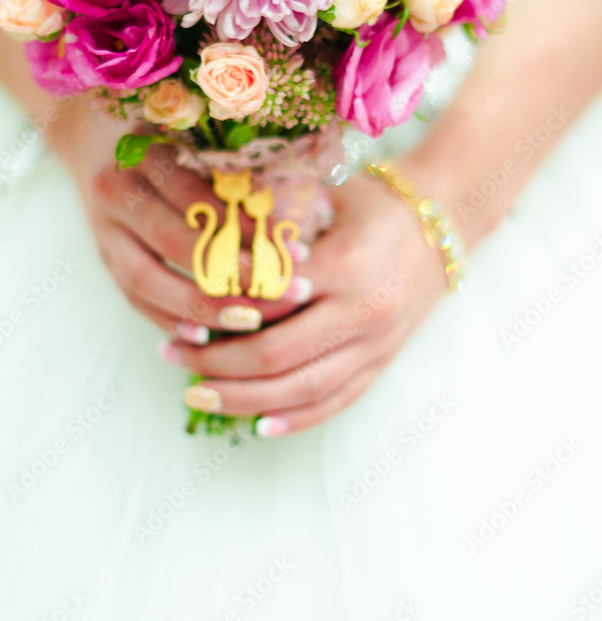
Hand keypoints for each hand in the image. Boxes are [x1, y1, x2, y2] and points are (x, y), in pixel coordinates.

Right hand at [46, 98, 304, 336]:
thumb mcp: (190, 129)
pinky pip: (132, 296)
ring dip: (204, 306)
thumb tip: (301, 202)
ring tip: (254, 321)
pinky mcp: (102, 255)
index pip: (203, 200)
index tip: (297, 249)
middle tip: (288, 291)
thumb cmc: (159, 126)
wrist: (86, 130)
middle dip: (237, 275)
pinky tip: (204, 336)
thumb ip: (230, 161)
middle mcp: (116, 192)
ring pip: (149, 280)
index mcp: (143, 153)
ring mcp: (103, 229)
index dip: (250, 229)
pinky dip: (167, 318)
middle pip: (177, 245)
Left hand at [160, 170, 449, 434]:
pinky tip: (260, 424)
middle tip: (173, 358)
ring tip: (199, 396)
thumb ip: (276, 223)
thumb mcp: (325, 195)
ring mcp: (378, 343)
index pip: (267, 303)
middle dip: (218, 365)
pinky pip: (338, 400)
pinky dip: (297, 418)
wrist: (445, 220)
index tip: (177, 316)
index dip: (217, 314)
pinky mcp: (384, 360)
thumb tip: (211, 247)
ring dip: (245, 400)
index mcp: (344, 263)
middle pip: (278, 356)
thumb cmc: (375, 201)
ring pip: (304, 389)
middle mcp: (364, 310)